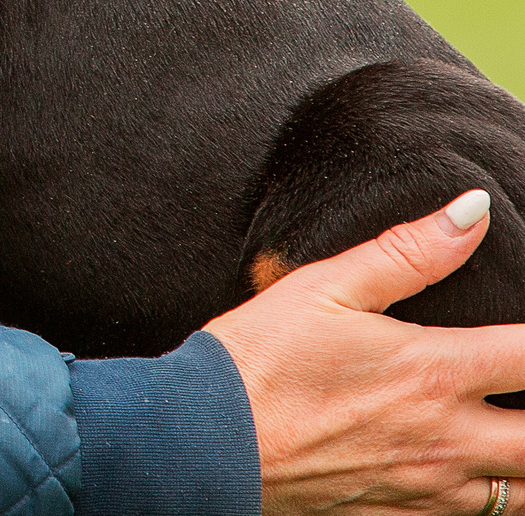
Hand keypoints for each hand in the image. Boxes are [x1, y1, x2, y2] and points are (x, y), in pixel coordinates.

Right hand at [206, 191, 524, 514]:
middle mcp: (448, 437)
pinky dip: (493, 498)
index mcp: (436, 371)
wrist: (205, 440)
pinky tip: (478, 473)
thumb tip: (473, 210)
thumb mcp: (325, 287)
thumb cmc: (259, 358)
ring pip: (524, 493)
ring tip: (516, 433)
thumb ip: (408, 251)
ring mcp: (429, 487)